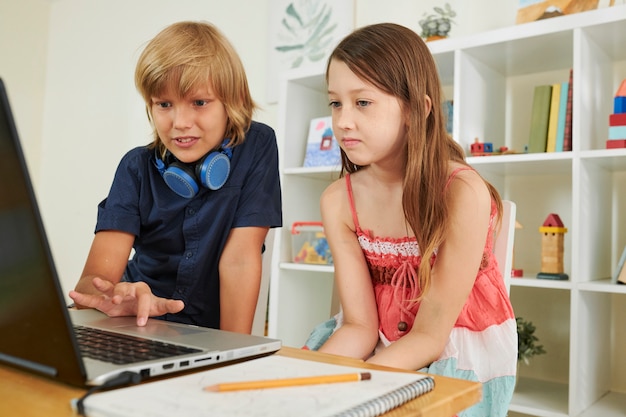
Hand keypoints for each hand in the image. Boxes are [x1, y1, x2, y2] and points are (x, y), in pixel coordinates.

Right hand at [68, 277, 184, 325]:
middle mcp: (128, 290)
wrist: (134, 304)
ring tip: (96, 283)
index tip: (141, 322)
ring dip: (103, 286)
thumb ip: (168, 305)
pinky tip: (72, 293)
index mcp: (142, 291)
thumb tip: (181, 304)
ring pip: (108, 288)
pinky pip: (94, 298)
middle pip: (124, 288)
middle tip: (118, 300)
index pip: (143, 298)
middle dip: (121, 294)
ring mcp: (115, 294)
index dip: (142, 310)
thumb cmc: (146, 303)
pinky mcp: (105, 301)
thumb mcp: (158, 305)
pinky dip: (83, 297)